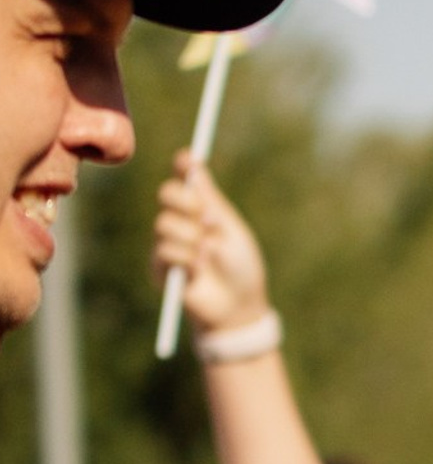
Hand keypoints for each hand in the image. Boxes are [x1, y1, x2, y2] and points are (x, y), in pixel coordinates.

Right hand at [153, 154, 268, 331]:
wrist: (239, 305)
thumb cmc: (241, 267)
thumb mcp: (231, 228)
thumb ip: (210, 198)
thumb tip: (193, 162)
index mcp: (200, 210)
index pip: (184, 180)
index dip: (184, 167)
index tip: (188, 158)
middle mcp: (180, 222)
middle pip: (166, 194)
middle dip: (187, 202)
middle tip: (209, 220)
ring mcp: (168, 243)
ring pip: (164, 223)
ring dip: (191, 238)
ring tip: (209, 254)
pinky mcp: (160, 267)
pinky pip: (164, 250)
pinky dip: (187, 258)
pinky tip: (200, 269)